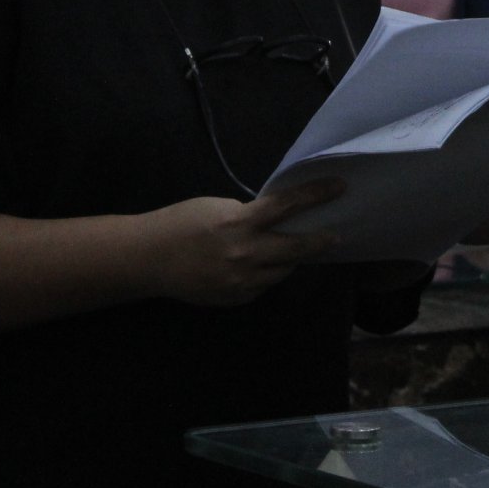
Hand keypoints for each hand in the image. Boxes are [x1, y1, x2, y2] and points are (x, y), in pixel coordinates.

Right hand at [141, 179, 341, 306]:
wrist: (149, 260)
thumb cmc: (180, 223)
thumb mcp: (217, 207)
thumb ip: (247, 215)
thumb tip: (271, 221)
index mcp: (240, 223)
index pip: (287, 206)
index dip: (316, 195)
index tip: (340, 187)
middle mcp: (246, 255)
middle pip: (296, 249)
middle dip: (319, 242)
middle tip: (334, 236)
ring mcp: (241, 282)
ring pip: (281, 271)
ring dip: (288, 259)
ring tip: (290, 250)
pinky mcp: (235, 299)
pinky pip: (261, 286)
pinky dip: (264, 275)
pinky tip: (256, 266)